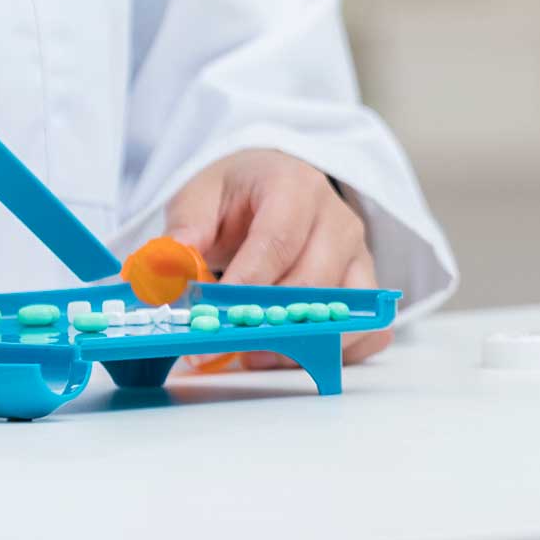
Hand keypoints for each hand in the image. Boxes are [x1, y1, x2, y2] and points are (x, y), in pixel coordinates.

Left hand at [165, 149, 389, 364]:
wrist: (273, 183)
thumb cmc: (237, 193)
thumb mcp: (200, 198)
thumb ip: (184, 232)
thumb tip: (170, 268)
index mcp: (294, 186)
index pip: (277, 242)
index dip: (246, 288)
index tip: (215, 321)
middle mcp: (335, 218)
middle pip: (313, 282)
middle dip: (270, 322)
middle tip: (231, 347)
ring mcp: (357, 253)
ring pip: (344, 311)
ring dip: (301, 343)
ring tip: (257, 356)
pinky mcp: (364, 284)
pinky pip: (368, 329)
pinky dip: (338, 351)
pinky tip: (298, 355)